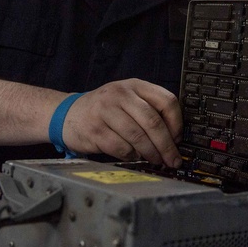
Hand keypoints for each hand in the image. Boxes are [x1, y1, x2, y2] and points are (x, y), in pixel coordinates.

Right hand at [60, 79, 182, 166]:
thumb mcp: (127, 99)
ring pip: (138, 137)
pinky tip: (134, 157)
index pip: (166, 100)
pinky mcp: (95, 130)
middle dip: (167, 145)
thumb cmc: (105, 109)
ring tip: (156, 160)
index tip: (178, 139)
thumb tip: (174, 137)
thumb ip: (149, 110)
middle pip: (153, 122)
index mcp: (135, 85)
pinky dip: (132, 156)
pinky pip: (121, 148)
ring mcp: (105, 111)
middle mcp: (120, 94)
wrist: (68, 113)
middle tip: (173, 159)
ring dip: (151, 153)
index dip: (177, 123)